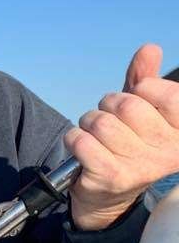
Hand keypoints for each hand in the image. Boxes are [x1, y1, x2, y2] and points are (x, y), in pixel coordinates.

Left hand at [65, 43, 178, 229]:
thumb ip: (145, 79)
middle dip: (109, 107)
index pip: (163, 92)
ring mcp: (141, 166)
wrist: (108, 194)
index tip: (139, 104)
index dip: (141, 90)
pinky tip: (84, 151)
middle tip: (111, 124)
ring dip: (89, 124)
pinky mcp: (111, 176)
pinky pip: (81, 140)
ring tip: (96, 138)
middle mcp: (168, 151)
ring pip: (101, 122)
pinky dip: (74, 140)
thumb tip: (150, 48)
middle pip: (127, 105)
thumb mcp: (142, 110)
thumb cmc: (127, 144)